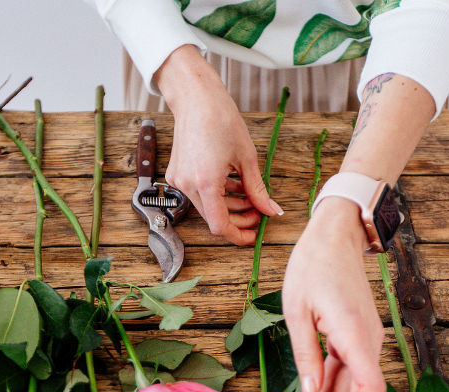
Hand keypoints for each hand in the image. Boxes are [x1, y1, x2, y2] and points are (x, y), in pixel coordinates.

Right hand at [155, 46, 282, 244]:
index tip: (253, 235)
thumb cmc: (221, 120)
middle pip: (215, 218)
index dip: (238, 236)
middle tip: (259, 212)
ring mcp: (180, 180)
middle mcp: (188, 185)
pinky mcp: (178, 173)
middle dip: (239, 218)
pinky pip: (200, 193)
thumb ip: (258, 190)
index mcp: (206, 183)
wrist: (196, 98)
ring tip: (251, 196)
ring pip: (208, 206)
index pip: (220, 226)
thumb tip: (271, 210)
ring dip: (230, 206)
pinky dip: (219, 194)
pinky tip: (235, 185)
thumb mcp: (247, 158)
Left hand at [283, 198, 386, 391]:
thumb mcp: (297, 310)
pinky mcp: (357, 338)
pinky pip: (350, 374)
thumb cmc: (312, 265)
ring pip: (356, 389)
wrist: (335, 234)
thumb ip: (305, 355)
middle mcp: (368, 341)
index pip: (369, 390)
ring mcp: (365, 340)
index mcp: (355, 334)